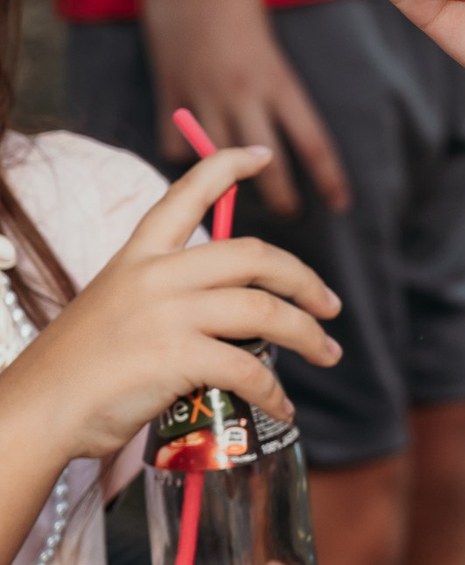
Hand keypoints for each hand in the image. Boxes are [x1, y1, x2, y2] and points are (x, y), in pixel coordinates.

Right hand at [3, 151, 339, 470]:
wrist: (36, 410)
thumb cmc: (75, 370)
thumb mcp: (114, 308)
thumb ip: (164, 299)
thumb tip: (225, 317)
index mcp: (138, 256)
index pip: (186, 193)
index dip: (227, 166)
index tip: (260, 154)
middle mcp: (156, 275)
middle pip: (253, 255)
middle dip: (303, 278)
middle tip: (328, 304)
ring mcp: (167, 313)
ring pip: (264, 310)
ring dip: (307, 334)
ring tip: (327, 353)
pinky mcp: (176, 356)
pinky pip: (249, 368)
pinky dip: (274, 389)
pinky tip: (282, 404)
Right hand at [133, 0, 347, 214]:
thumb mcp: (266, 42)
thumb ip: (270, 82)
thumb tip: (270, 126)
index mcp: (275, 78)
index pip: (312, 141)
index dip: (328, 178)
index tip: (342, 203)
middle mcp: (240, 94)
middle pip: (266, 165)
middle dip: (281, 197)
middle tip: (292, 215)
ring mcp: (199, 95)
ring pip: (217, 162)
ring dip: (229, 185)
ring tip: (238, 199)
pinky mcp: (166, 91)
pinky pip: (175, 142)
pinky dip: (181, 154)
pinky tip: (188, 158)